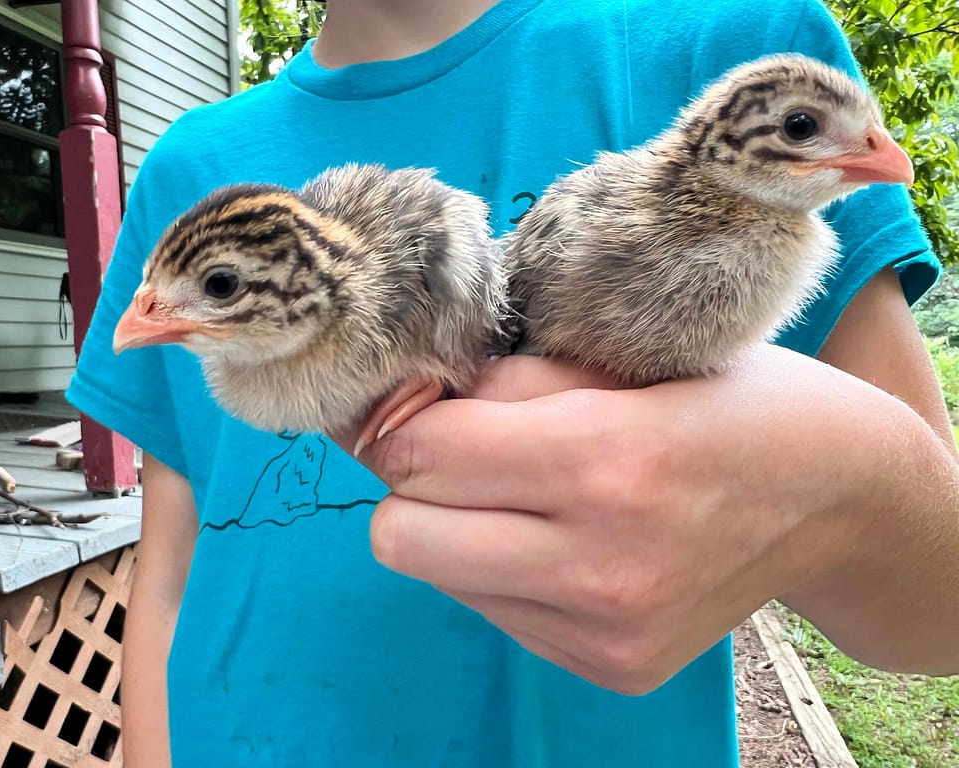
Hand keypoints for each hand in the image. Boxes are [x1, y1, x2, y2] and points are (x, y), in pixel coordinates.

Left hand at [357, 349, 877, 692]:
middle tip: (467, 454)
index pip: (417, 456)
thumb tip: (399, 413)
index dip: (405, 423)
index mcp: (603, 461)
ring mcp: (607, 632)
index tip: (429, 408)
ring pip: (440, 578)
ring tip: (538, 495)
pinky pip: (497, 612)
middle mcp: (601, 565)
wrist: (838, 497)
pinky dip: (509, 571)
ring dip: (462, 531)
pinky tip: (572, 539)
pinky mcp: (613, 669)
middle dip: (414, 488)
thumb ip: (503, 383)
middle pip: (400, 537)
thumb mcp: (623, 357)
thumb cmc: (729, 401)